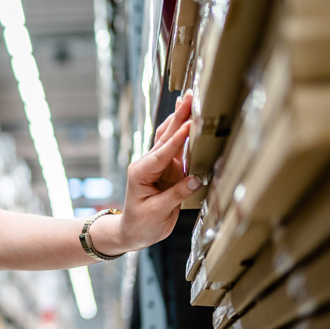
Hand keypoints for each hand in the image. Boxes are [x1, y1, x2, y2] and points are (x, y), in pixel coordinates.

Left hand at [117, 93, 201, 250]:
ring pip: (170, 139)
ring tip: (189, 100)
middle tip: (190, 96)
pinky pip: (177, 150)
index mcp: (141, 172)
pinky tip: (190, 121)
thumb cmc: (141, 224)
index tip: (191, 123)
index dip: (179, 138)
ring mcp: (157, 166)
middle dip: (179, 116)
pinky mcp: (167, 171)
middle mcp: (148, 164)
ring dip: (180, 120)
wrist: (132, 232)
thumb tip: (197, 178)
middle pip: (165, 137)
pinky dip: (184, 135)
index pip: (163, 152)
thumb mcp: (158, 212)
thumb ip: (177, 195)